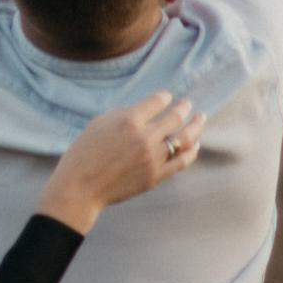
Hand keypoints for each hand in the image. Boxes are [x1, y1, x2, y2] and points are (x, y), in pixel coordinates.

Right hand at [39, 92, 203, 232]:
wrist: (82, 185)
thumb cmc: (87, 150)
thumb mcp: (103, 121)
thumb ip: (128, 113)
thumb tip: (150, 110)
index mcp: (130, 120)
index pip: (159, 101)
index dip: (165, 97)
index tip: (166, 97)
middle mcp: (145, 138)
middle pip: (175, 118)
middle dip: (184, 107)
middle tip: (188, 104)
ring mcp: (152, 159)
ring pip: (184, 139)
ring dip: (195, 126)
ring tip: (200, 119)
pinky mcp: (156, 177)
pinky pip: (181, 162)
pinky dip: (191, 151)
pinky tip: (195, 144)